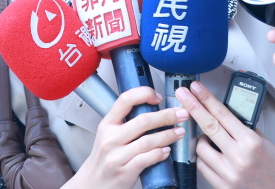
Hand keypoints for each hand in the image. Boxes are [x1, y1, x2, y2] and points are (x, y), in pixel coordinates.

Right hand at [64, 87, 185, 188]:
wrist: (93, 183)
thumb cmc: (105, 158)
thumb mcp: (108, 135)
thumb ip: (126, 123)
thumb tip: (154, 110)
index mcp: (107, 124)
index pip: (125, 100)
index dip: (144, 94)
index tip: (158, 97)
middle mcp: (111, 138)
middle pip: (143, 120)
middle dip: (166, 116)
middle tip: (181, 114)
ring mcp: (117, 155)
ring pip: (148, 141)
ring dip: (168, 135)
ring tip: (179, 132)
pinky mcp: (124, 171)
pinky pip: (146, 159)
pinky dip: (159, 154)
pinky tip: (167, 151)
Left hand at [175, 82, 274, 188]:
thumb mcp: (264, 141)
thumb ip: (243, 128)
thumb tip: (224, 116)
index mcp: (250, 142)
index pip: (222, 114)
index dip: (206, 98)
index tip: (196, 88)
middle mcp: (238, 157)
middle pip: (208, 126)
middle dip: (192, 107)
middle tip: (183, 95)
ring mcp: (229, 173)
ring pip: (200, 148)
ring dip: (200, 138)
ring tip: (208, 137)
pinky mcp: (223, 186)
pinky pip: (203, 167)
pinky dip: (203, 157)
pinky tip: (209, 153)